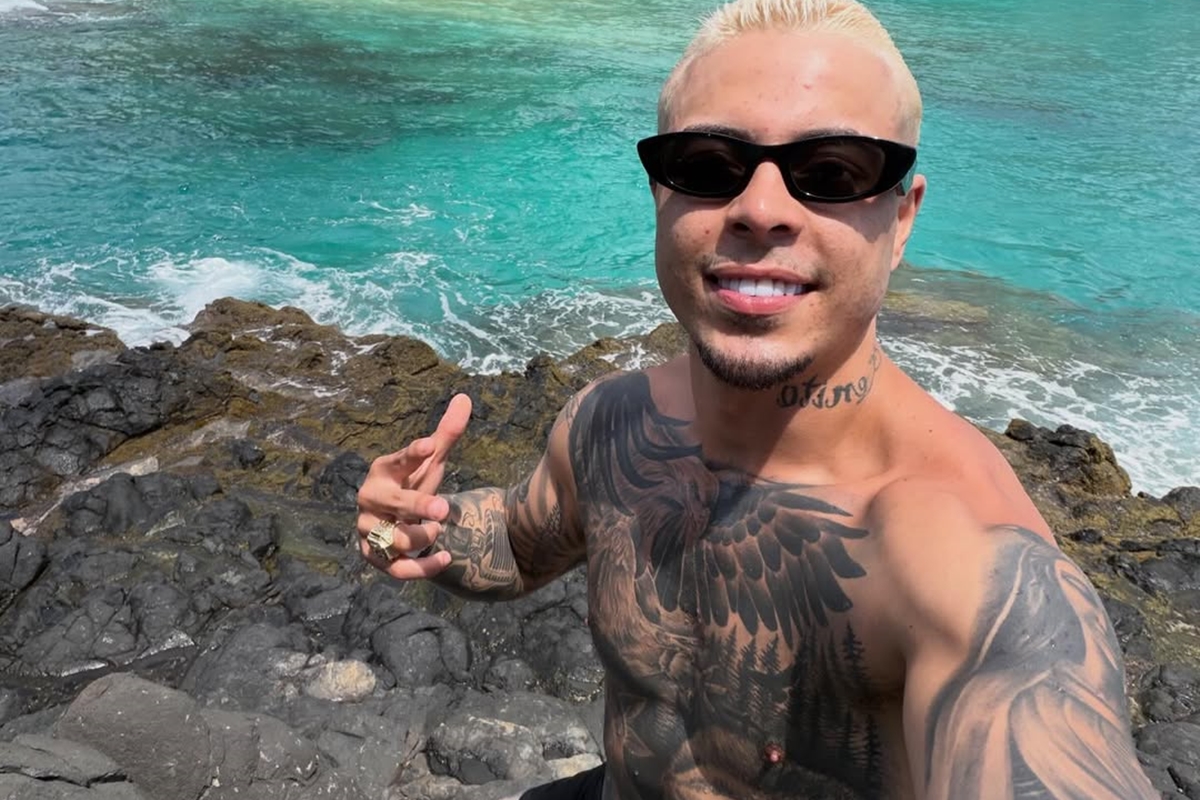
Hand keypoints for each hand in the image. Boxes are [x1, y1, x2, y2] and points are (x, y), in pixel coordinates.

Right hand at [355, 393, 471, 578]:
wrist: (392, 519)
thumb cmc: (411, 484)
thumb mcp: (430, 461)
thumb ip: (445, 434)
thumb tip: (465, 398)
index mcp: (384, 470)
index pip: (397, 459)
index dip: (413, 453)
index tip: (431, 445)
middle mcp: (371, 499)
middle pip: (392, 503)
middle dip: (416, 506)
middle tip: (443, 510)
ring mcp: (369, 529)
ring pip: (392, 538)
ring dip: (419, 536)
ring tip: (437, 529)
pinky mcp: (374, 557)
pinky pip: (396, 568)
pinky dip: (420, 568)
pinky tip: (444, 559)